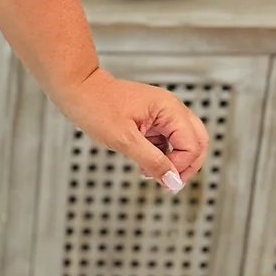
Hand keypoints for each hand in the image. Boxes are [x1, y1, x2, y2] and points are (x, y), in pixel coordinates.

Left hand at [53, 66, 208, 191]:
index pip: (192, 144)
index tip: (164, 181)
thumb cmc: (96, 107)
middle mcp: (171, 109)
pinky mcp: (152, 119)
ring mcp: (162, 113)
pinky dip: (161, 155)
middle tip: (170, 184)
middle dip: (187, 166)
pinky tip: (145, 165)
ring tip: (151, 174)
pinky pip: (167, 141)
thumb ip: (152, 161)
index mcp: (169, 109)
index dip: (181, 166)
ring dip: (173, 162)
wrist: (77, 91)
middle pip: (198, 142)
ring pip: (184, 142)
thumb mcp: (124, 140)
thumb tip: (173, 181)